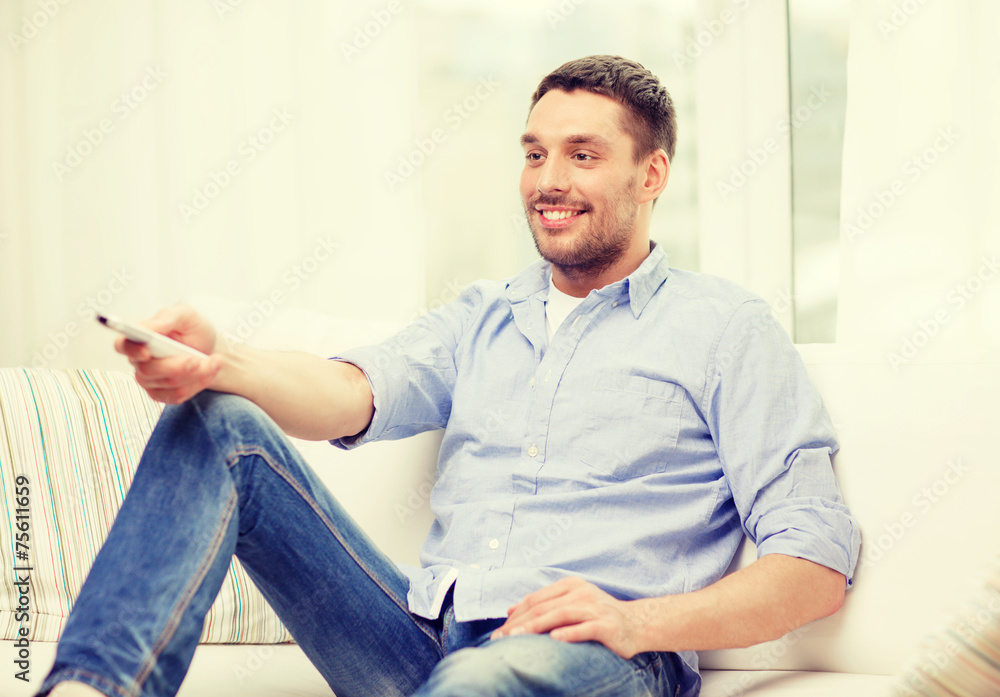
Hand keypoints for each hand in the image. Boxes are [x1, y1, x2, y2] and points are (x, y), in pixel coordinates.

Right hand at [115, 304, 222, 403]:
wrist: (209, 345)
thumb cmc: (192, 327)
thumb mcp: (185, 315)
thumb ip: (167, 318)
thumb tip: (150, 328)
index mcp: (139, 337)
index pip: (123, 345)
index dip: (132, 350)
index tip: (147, 352)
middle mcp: (139, 360)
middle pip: (149, 370)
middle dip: (178, 366)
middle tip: (200, 359)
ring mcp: (149, 379)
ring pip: (168, 384)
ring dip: (196, 374)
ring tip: (215, 361)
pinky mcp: (162, 393)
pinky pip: (177, 395)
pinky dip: (198, 384)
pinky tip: (210, 371)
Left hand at [489, 577, 649, 658]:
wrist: (636, 623)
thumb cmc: (598, 615)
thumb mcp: (570, 604)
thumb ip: (543, 604)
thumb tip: (511, 610)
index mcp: (570, 586)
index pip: (535, 599)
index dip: (516, 615)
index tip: (498, 631)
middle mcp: (581, 593)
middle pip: (544, 607)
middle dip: (519, 623)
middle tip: (501, 638)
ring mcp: (595, 608)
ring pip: (561, 614)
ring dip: (537, 626)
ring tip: (518, 638)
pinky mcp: (607, 625)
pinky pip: (586, 628)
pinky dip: (570, 633)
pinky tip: (555, 639)